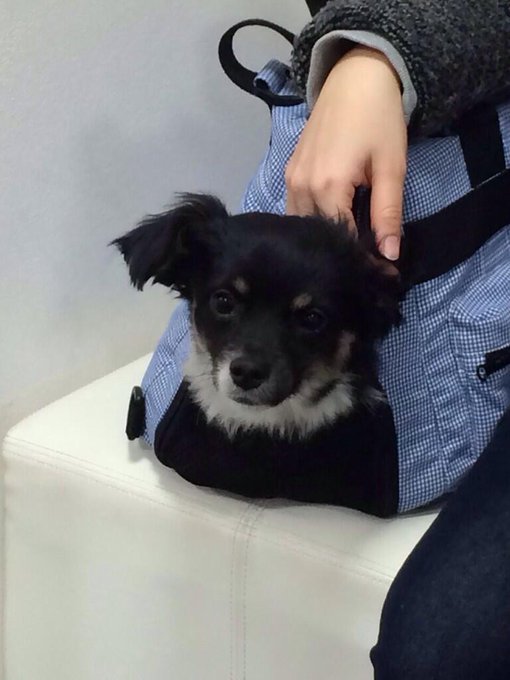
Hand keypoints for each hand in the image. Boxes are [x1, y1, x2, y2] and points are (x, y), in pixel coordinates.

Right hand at [285, 46, 406, 259]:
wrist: (355, 76)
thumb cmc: (379, 118)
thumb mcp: (391, 168)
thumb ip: (387, 213)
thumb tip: (388, 256)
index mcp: (327, 186)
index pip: (340, 238)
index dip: (359, 256)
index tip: (375, 269)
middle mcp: (301, 186)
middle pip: (316, 234)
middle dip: (338, 248)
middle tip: (361, 258)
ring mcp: (290, 179)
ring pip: (302, 224)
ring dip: (321, 235)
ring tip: (344, 242)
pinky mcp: (288, 172)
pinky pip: (295, 208)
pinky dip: (310, 220)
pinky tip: (327, 223)